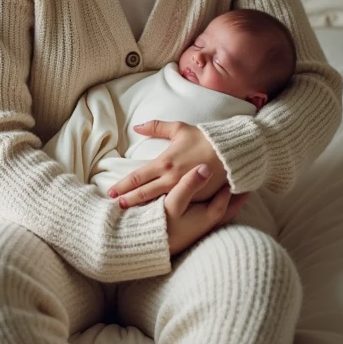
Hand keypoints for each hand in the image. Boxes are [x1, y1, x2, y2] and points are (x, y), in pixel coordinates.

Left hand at [108, 120, 226, 207]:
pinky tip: (157, 216)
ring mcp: (183, 191)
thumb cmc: (204, 139)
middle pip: (143, 193)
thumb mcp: (179, 129)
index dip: (122, 186)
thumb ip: (156, 127)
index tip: (111, 193)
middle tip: (115, 207)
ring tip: (131, 214)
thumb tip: (137, 127)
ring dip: (143, 208)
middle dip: (128, 200)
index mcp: (164, 163)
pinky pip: (177, 205)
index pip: (137, 177)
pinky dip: (165, 211)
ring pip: (158, 202)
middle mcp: (170, 179)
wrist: (230, 152)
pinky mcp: (195, 198)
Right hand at [163, 165, 249, 254]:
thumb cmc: (163, 224)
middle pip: (233, 203)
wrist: (151, 248)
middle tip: (246, 175)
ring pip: (227, 209)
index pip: (230, 192)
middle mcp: (213, 221)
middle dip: (239, 190)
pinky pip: (217, 214)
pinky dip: (222, 204)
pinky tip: (217, 200)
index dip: (234, 178)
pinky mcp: (198, 230)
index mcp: (211, 213)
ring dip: (232, 198)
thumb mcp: (174, 202)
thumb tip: (206, 167)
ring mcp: (206, 226)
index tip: (240, 164)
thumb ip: (189, 184)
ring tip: (235, 185)